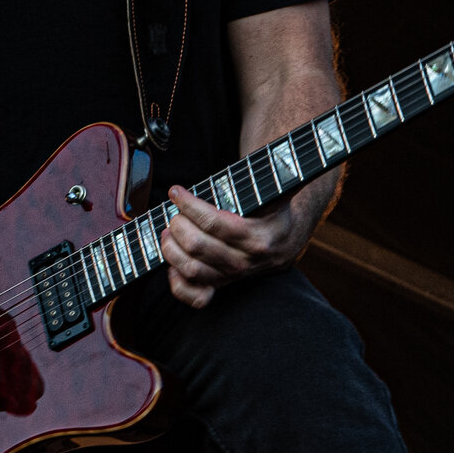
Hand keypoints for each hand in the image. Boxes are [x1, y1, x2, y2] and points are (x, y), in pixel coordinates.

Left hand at [160, 184, 312, 308]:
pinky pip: (195, 297)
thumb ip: (269, 177)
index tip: (176, 192)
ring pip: (191, 270)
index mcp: (261, 237)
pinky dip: (177, 283)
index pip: (216, 224)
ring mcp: (233, 278)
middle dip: (178, 224)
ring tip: (168, 230)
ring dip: (171, 248)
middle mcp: (247, 262)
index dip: (190, 206)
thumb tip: (277, 155)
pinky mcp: (222, 288)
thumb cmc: (273, 207)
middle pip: (197, 247)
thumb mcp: (275, 190)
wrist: (286, 238)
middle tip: (173, 211)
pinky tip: (172, 262)